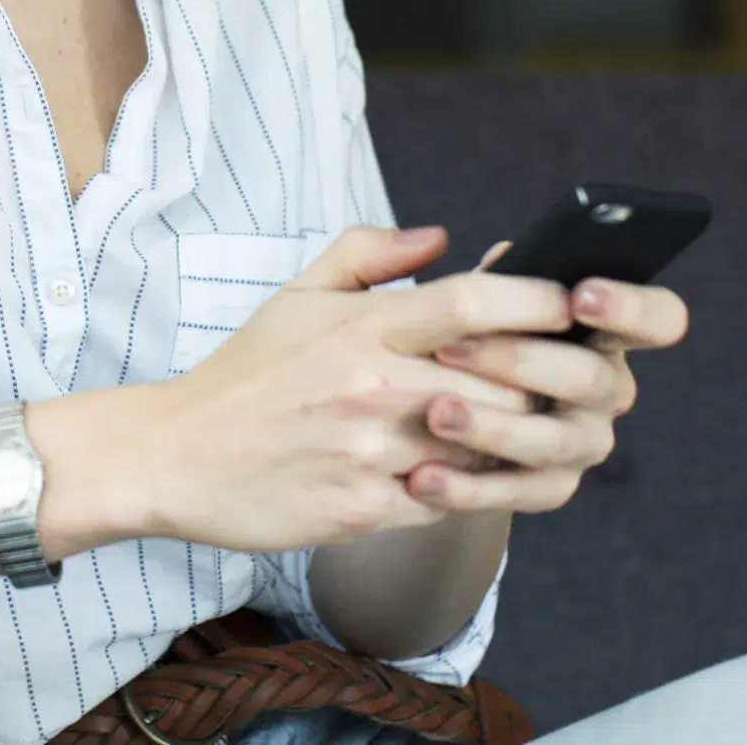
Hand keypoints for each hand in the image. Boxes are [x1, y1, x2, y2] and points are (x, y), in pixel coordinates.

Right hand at [132, 225, 575, 553]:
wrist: (176, 456)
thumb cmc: (244, 375)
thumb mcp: (295, 294)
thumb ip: (368, 256)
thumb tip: (439, 237)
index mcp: (361, 326)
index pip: (472, 303)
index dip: (535, 300)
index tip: (570, 301)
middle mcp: (373, 386)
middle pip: (502, 381)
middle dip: (541, 380)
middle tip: (566, 376)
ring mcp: (371, 452)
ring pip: (486, 446)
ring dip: (511, 438)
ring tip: (526, 426)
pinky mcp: (366, 510)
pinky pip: (449, 500)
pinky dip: (466, 486)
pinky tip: (463, 471)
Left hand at [408, 244, 689, 515]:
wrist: (446, 414)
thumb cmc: (476, 335)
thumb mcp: (484, 301)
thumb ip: (500, 280)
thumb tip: (504, 257)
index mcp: (605, 331)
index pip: (658, 318)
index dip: (632, 308)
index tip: (581, 296)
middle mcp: (607, 388)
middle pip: (591, 379)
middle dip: (520, 361)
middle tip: (451, 346)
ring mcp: (583, 442)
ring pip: (552, 441)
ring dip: (493, 427)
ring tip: (437, 413)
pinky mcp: (549, 487)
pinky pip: (517, 493)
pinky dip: (467, 487)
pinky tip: (423, 478)